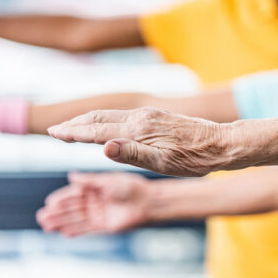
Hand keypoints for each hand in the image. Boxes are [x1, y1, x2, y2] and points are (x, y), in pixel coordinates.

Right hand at [37, 172, 151, 235]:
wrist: (149, 202)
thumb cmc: (132, 187)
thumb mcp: (109, 181)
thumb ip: (90, 180)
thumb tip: (72, 176)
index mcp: (96, 188)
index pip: (74, 193)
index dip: (62, 198)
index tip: (49, 202)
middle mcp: (96, 201)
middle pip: (73, 208)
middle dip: (57, 212)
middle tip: (42, 216)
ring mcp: (100, 214)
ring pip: (77, 219)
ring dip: (62, 222)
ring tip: (46, 225)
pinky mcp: (106, 226)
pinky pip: (87, 229)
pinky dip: (76, 231)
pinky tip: (64, 233)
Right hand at [48, 107, 233, 176]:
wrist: (224, 144)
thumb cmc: (196, 158)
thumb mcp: (164, 163)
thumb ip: (132, 154)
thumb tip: (103, 147)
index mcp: (139, 129)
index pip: (97, 130)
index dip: (73, 132)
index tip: (53, 133)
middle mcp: (141, 116)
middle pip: (99, 118)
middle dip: (76, 123)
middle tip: (55, 130)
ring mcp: (150, 114)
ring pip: (111, 115)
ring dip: (89, 120)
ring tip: (75, 127)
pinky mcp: (158, 116)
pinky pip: (123, 116)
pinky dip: (106, 120)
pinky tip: (107, 127)